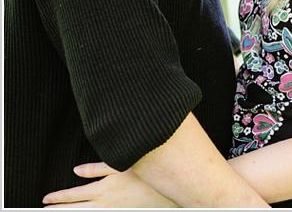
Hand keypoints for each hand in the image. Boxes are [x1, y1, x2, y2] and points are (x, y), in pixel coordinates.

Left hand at [42, 162, 177, 207]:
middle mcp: (103, 204)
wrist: (166, 192)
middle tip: (43, 211)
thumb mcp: (121, 165)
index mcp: (102, 189)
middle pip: (74, 210)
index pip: (73, 195)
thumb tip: (76, 170)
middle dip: (57, 210)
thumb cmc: (145, 175)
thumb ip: (97, 169)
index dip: (57, 197)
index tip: (45, 199)